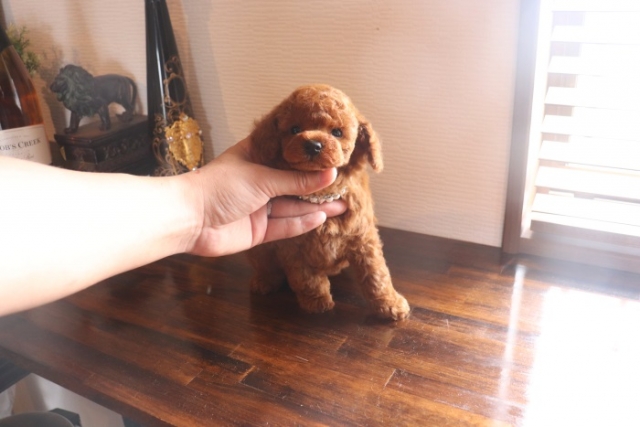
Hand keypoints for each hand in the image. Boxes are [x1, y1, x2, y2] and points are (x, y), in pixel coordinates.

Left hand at [184, 138, 346, 256]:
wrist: (189, 219)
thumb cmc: (219, 187)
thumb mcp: (262, 178)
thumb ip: (296, 181)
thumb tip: (329, 175)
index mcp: (255, 158)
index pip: (288, 156)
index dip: (310, 159)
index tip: (333, 158)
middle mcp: (258, 182)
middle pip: (293, 184)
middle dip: (317, 187)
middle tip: (345, 186)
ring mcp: (258, 208)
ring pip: (291, 207)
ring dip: (315, 206)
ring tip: (342, 204)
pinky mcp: (257, 231)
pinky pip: (283, 227)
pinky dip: (301, 223)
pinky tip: (320, 218)